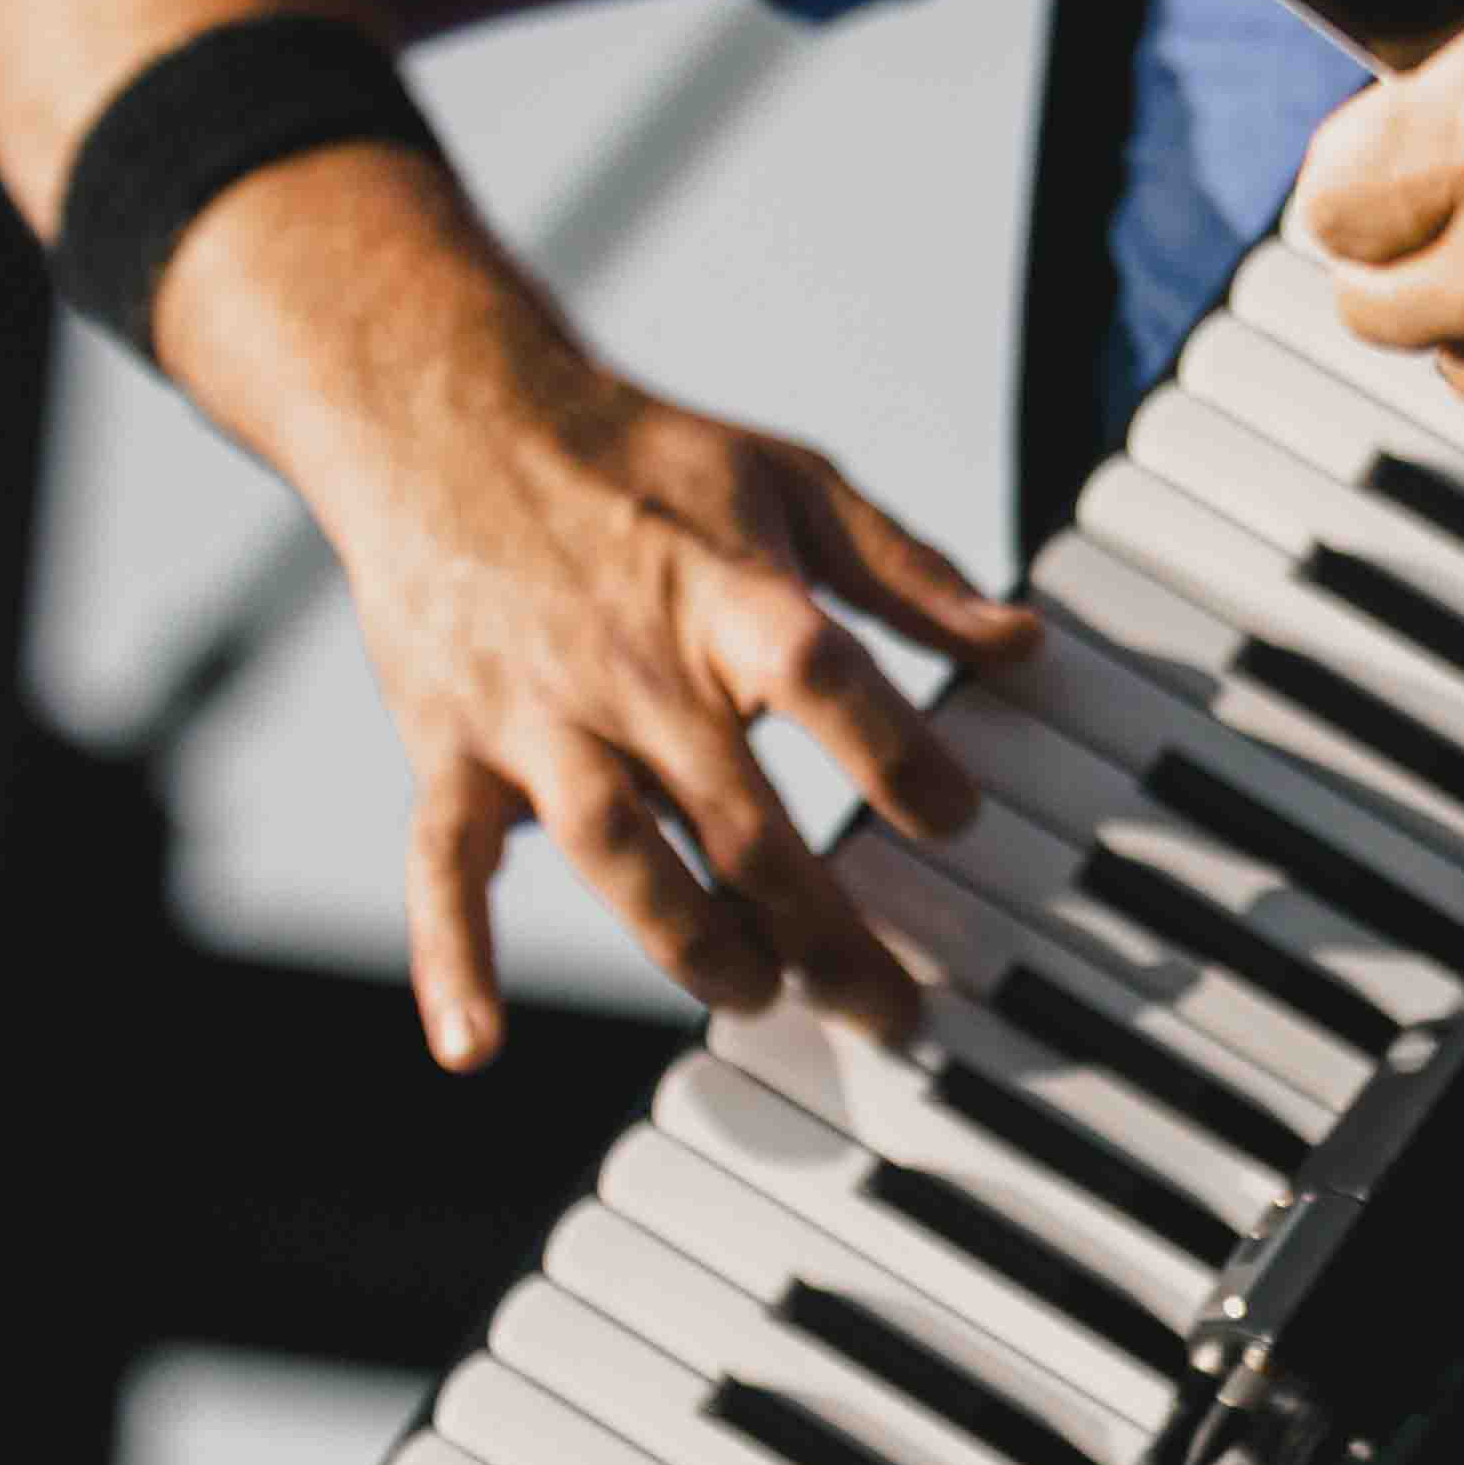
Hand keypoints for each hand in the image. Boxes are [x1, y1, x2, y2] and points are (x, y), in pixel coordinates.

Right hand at [300, 299, 1026, 1070]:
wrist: (447, 420)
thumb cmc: (638, 461)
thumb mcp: (792, 481)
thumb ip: (907, 573)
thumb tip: (1020, 644)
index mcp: (724, 593)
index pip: (821, 676)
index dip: (894, 753)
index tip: (959, 822)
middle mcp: (630, 666)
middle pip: (733, 810)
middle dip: (816, 921)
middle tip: (885, 1005)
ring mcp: (533, 717)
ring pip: (613, 849)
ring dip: (685, 938)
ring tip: (755, 994)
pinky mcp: (451, 751)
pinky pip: (443, 865)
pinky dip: (452, 956)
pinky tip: (472, 1044)